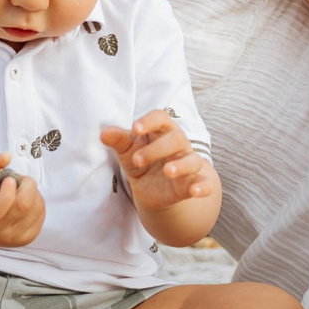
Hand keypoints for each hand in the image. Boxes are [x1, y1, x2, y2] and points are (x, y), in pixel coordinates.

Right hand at [0, 153, 43, 248]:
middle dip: (26, 184)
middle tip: (16, 180)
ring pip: (36, 208)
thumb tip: (7, 156)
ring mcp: (13, 238)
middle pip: (23, 206)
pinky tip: (24, 200)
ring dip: (32, 192)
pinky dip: (37, 202)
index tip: (9, 179)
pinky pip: (41, 214)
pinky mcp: (27, 239)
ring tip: (19, 191)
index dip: (8, 191)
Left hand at [101, 111, 215, 212]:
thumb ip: (118, 141)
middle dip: (157, 149)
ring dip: (181, 165)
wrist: (152, 189)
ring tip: (167, 171)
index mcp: (161, 131)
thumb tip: (103, 134)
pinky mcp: (193, 183)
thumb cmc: (141, 160)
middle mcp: (178, 145)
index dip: (149, 121)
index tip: (135, 128)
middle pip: (176, 138)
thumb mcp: (127, 151)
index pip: (161, 118)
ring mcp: (188, 164)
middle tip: (136, 160)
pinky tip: (195, 191)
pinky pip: (205, 183)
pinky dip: (203, 186)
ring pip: (193, 160)